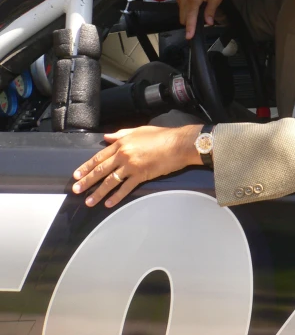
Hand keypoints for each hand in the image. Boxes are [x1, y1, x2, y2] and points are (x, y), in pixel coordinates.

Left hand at [72, 124, 202, 207]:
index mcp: (122, 143)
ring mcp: (132, 166)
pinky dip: (116, 196)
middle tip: (76, 190)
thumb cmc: (162, 135)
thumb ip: (121, 134)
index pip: (99, 157)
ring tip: (88, 201)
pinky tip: (109, 203)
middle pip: (101, 170)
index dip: (87, 166)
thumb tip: (107, 137)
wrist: (179, 144)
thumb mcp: (139, 130)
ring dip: (98, 192)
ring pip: (110, 181)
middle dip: (87, 181)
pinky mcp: (142, 175)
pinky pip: (126, 188)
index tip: (77, 174)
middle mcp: (123, 155)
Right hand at [176, 0, 223, 38]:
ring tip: (198, 10)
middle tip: (200, 21)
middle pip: (184, 18)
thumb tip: (209, 22)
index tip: (189, 36)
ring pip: (181, 15)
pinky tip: (193, 6)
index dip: (190, 27)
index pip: (191, 15)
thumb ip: (211, 10)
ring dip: (188, 17)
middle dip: (190, 23)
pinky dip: (186, 11)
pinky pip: (181, 9)